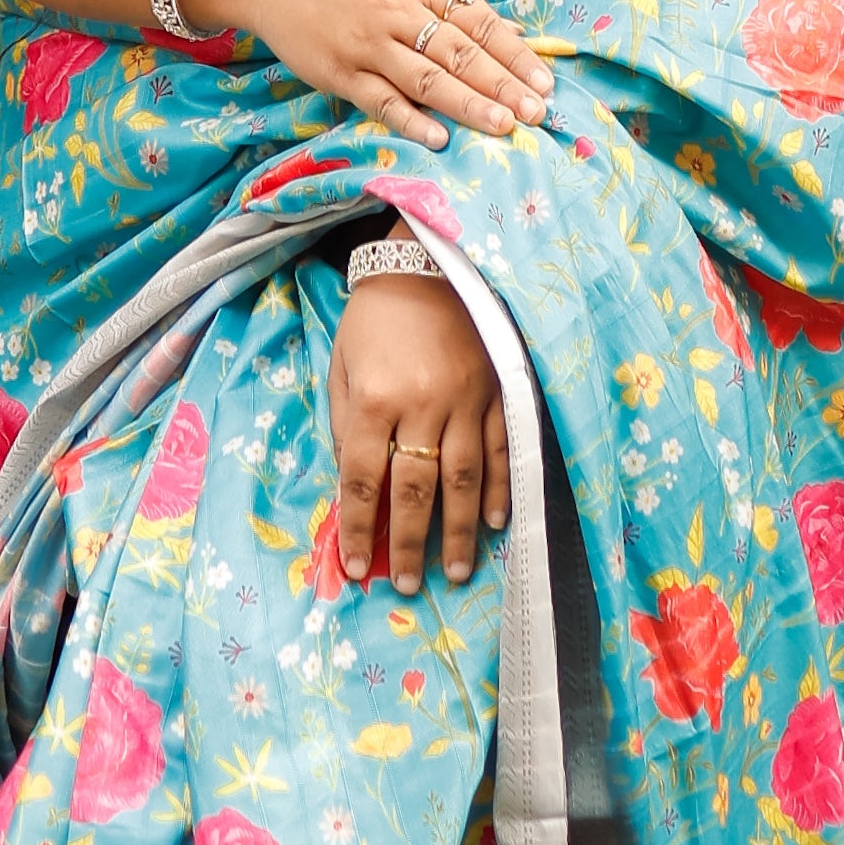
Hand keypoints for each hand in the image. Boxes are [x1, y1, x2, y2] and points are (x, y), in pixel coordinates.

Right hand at [187, 0, 555, 153]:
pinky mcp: (339, 72)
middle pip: (460, 52)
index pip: (479, 20)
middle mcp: (397, 8)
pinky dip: (412, 120)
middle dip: (502, 85)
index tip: (544, 82)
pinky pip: (382, 100)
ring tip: (503, 126)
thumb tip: (508, 32)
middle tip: (535, 113)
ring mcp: (367, 43)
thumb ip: (449, 2)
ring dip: (469, 105)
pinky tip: (439, 137)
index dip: (515, 53)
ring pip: (427, 79)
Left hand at [330, 273, 509, 593]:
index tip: (357, 567)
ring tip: (456, 571)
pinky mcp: (497, 388)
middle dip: (409, 543)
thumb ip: (346, 423)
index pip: (361, 478)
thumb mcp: (342, 362)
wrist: (429, 258)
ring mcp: (465, 397)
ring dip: (460, 530)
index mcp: (373, 396)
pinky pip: (500, 447)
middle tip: (408, 586)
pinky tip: (496, 522)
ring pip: (464, 478)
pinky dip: (500, 488)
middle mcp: (421, 403)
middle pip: (414, 489)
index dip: (359, 528)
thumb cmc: (376, 314)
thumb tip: (354, 485)